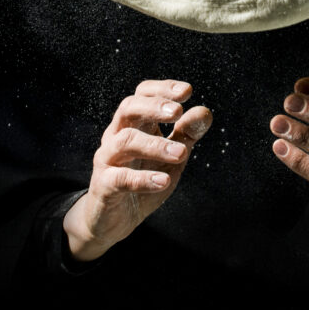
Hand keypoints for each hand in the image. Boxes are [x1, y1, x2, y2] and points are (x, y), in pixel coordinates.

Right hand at [64, 79, 211, 261]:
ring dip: (155, 145)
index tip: (187, 91)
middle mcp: (117, 136)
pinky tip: (164, 180)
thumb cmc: (143, 180)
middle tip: (177, 111)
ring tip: (181, 152)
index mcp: (134, 125)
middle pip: (128, 108)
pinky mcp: (103, 186)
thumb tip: (205, 111)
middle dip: (153, 107)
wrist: (115, 220)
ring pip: (125, 141)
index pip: (142, 95)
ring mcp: (108, 160)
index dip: (162, 89)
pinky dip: (143, 179)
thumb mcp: (171, 157)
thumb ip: (186, 134)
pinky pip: (120, 178)